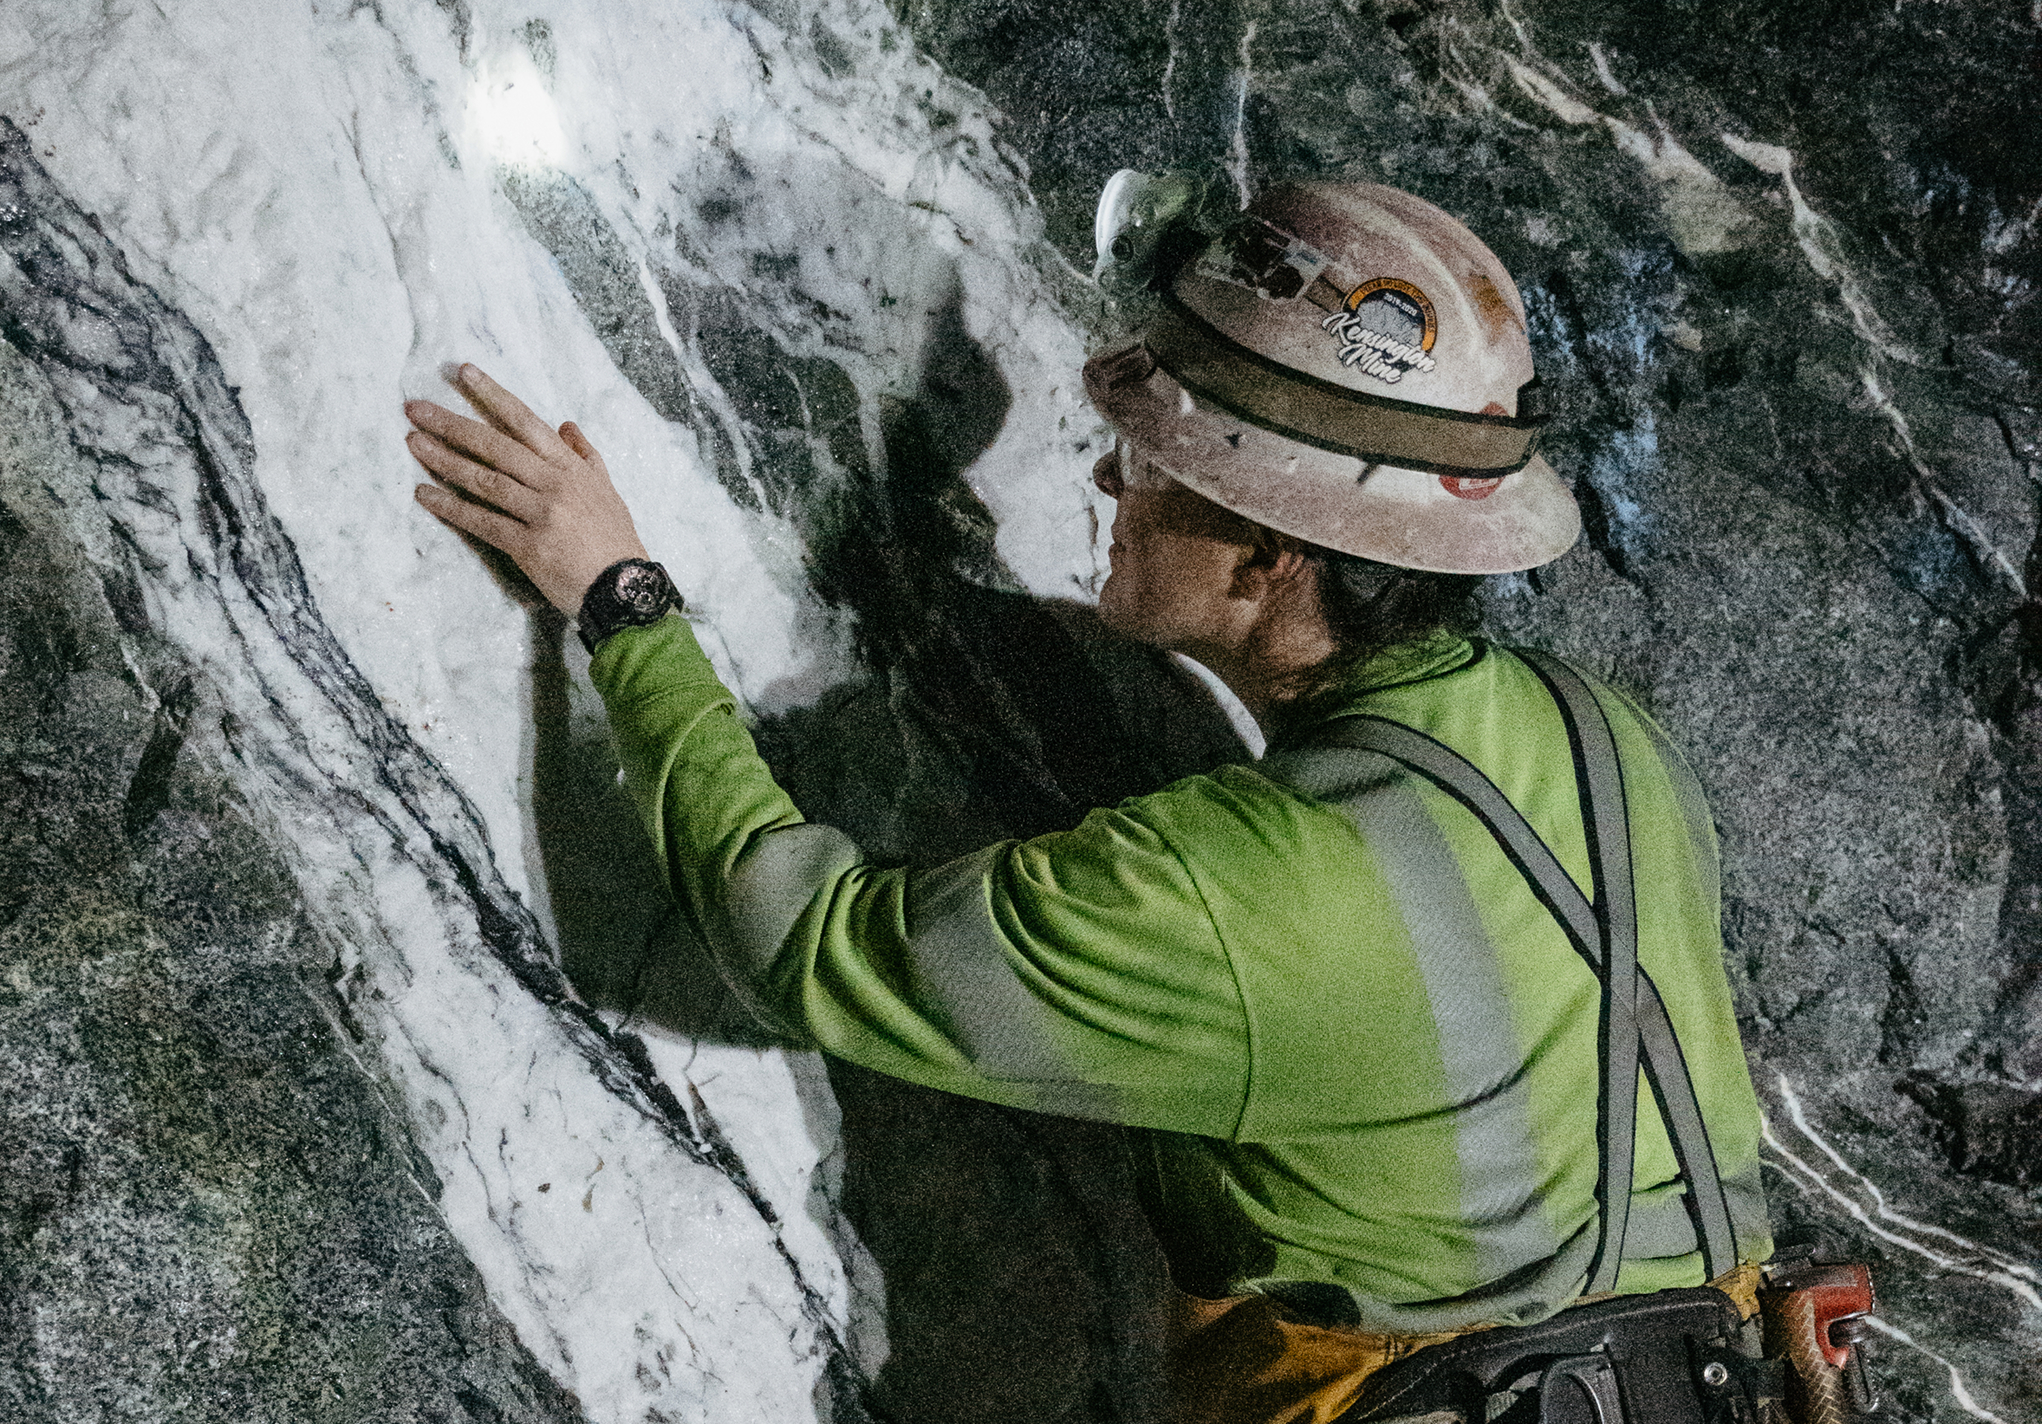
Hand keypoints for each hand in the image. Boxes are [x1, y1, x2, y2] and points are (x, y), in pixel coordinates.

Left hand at [405, 364, 649, 615]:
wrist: (626, 588)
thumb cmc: (616, 539)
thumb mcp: (607, 489)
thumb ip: (586, 456)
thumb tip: (566, 424)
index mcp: (571, 467)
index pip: (526, 422)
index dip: (494, 395)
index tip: (464, 372)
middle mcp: (554, 484)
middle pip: (496, 446)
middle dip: (452, 424)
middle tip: (416, 409)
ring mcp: (541, 514)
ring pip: (485, 480)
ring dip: (445, 460)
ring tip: (414, 443)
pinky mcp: (528, 546)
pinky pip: (483, 521)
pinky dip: (452, 507)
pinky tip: (424, 494)